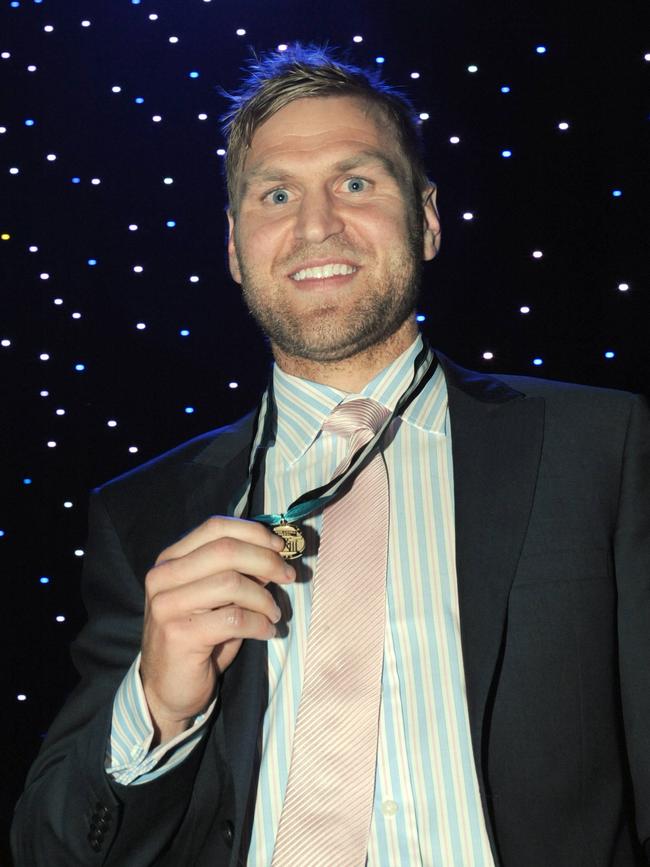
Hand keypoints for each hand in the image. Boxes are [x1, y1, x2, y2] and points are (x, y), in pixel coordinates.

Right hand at [140, 516, 294, 743]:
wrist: (166, 689)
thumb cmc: (197, 638)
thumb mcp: (215, 598)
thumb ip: (236, 572)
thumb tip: (274, 553)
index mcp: (171, 560)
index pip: (215, 527)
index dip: (254, 532)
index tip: (280, 546)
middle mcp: (163, 577)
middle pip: (225, 550)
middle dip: (266, 560)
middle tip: (289, 575)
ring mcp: (167, 605)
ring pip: (232, 583)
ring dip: (264, 598)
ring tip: (274, 613)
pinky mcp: (178, 635)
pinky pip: (234, 619)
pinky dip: (260, 624)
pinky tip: (267, 632)